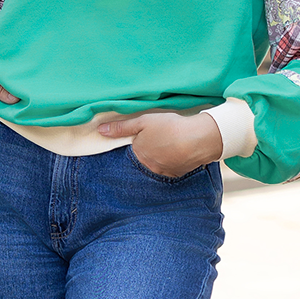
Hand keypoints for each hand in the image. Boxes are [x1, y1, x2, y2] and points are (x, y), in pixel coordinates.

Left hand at [98, 111, 222, 176]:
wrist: (200, 138)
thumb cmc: (170, 127)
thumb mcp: (143, 122)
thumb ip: (121, 128)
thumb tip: (99, 131)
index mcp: (138, 155)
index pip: (130, 153)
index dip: (135, 145)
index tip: (142, 139)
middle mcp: (148, 168)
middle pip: (142, 162)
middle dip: (147, 154)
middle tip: (158, 142)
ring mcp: (163, 174)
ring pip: (155, 167)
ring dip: (159, 159)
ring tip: (168, 147)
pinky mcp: (176, 176)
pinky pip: (169, 171)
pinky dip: (170, 164)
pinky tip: (176, 154)